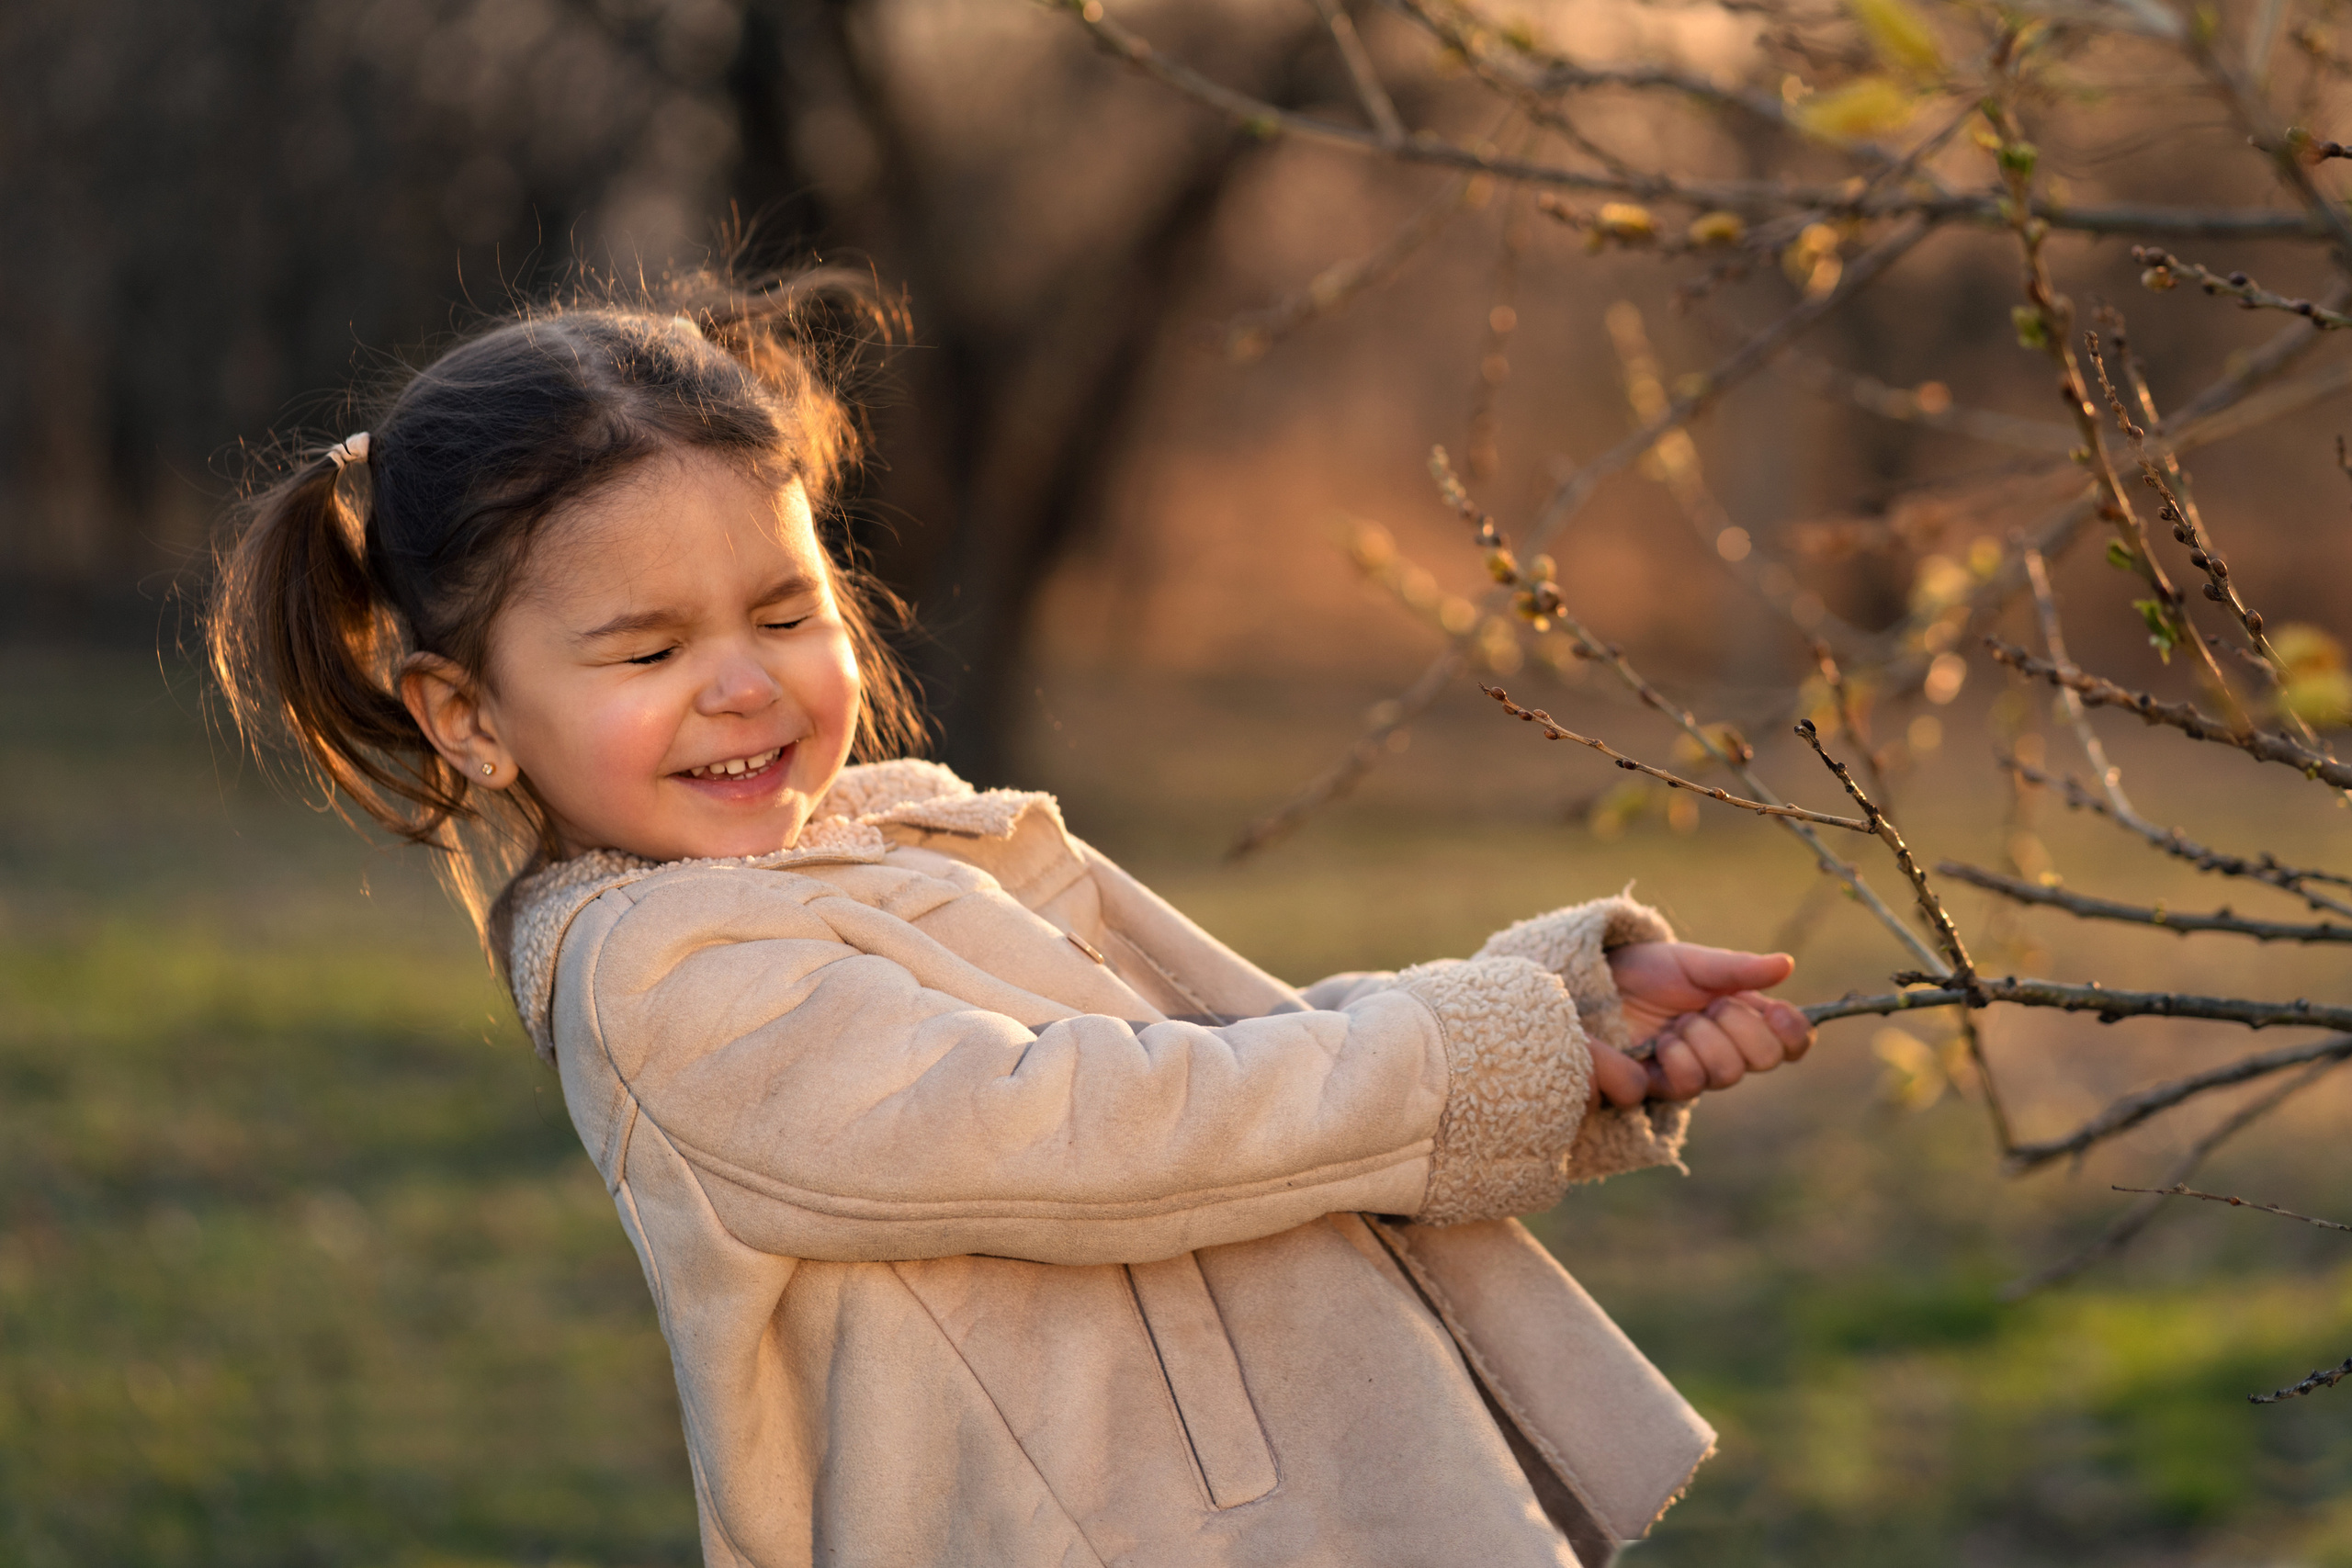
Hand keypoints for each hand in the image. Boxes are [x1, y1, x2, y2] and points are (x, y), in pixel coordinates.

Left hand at [1587, 942, 1813, 1107]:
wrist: (1596, 980)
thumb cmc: (1645, 970)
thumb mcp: (1691, 963)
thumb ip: (1737, 969)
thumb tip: (1786, 965)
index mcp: (1742, 1015)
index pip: (1790, 1041)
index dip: (1792, 1033)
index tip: (1776, 1012)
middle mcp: (1725, 1047)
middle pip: (1765, 1059)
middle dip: (1740, 1028)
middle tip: (1709, 1006)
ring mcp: (1696, 1069)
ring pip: (1728, 1074)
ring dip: (1703, 1040)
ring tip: (1677, 1022)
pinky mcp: (1663, 1086)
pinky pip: (1690, 1085)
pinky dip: (1678, 1059)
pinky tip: (1659, 1042)